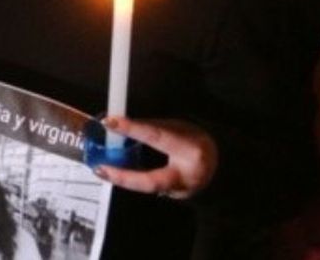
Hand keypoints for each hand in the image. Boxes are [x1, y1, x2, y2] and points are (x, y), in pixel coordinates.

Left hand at [94, 117, 218, 199]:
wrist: (220, 166)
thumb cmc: (195, 141)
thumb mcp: (179, 128)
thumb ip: (154, 129)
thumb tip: (122, 125)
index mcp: (190, 150)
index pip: (157, 137)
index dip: (132, 129)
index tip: (110, 121)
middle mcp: (185, 176)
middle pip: (151, 182)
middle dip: (124, 177)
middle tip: (100, 168)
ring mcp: (180, 192)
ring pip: (147, 188)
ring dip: (123, 179)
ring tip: (102, 169)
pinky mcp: (173, 198)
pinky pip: (150, 189)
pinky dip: (132, 181)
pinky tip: (116, 175)